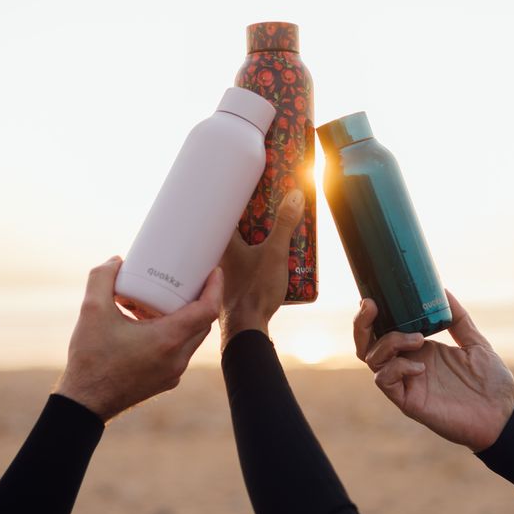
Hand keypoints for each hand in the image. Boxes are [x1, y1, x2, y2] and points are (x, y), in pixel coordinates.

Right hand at [55, 256, 221, 422]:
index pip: (207, 310)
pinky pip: (179, 353)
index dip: (215, 287)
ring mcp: (173, 373)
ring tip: (160, 300)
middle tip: (187, 280)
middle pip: (202, 323)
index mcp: (168, 340)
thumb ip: (101, 278)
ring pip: (191, 339)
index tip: (214, 271)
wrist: (84, 404)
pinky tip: (148, 325)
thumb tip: (116, 261)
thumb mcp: (91, 310)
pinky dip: (172, 335)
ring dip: (183, 317)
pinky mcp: (164, 381)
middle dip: (199, 299)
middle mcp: (177, 358)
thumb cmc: (90, 359)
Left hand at [218, 189, 304, 349]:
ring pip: (241, 243)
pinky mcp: (234, 281)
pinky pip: (244, 258)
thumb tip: (294, 195)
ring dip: (255, 234)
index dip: (236, 195)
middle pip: (236, 225)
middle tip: (269, 204)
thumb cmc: (254, 292)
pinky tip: (269, 253)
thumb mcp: (275, 254)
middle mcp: (220, 253)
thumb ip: (284, 225)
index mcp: (223, 242)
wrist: (247, 329)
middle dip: (252, 215)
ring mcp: (226, 268)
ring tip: (273, 227)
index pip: (224, 209)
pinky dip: (255, 251)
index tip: (249, 184)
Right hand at [354, 291, 513, 450]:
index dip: (372, 315)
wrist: (503, 416)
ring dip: (389, 342)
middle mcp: (407, 364)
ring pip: (372, 359)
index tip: (373, 297)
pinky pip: (385, 381)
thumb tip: (443, 289)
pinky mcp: (408, 402)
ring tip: (418, 339)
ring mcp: (406, 383)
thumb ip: (458, 318)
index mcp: (420, 349)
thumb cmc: (492, 383)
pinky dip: (397, 368)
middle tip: (370, 306)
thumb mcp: (476, 342)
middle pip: (367, 345)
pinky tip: (421, 367)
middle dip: (362, 324)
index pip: (384, 331)